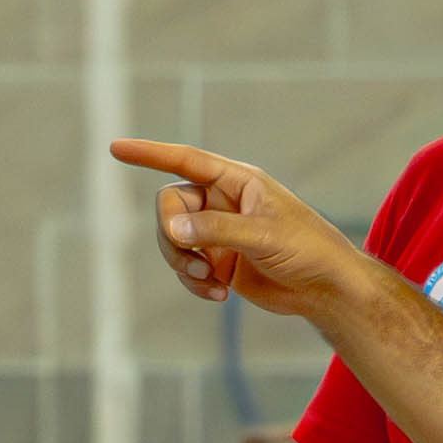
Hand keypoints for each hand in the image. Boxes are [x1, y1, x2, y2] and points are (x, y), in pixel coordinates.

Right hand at [109, 139, 376, 322]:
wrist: (326, 289)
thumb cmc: (307, 249)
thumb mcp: (264, 235)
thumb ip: (216, 230)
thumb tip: (171, 231)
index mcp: (237, 181)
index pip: (185, 161)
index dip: (150, 154)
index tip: (116, 148)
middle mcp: (223, 202)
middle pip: (170, 207)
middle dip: (172, 235)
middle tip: (193, 261)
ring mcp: (218, 232)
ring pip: (172, 239)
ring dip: (181, 263)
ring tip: (209, 280)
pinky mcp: (217, 261)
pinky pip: (184, 266)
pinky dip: (193, 282)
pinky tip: (219, 294)